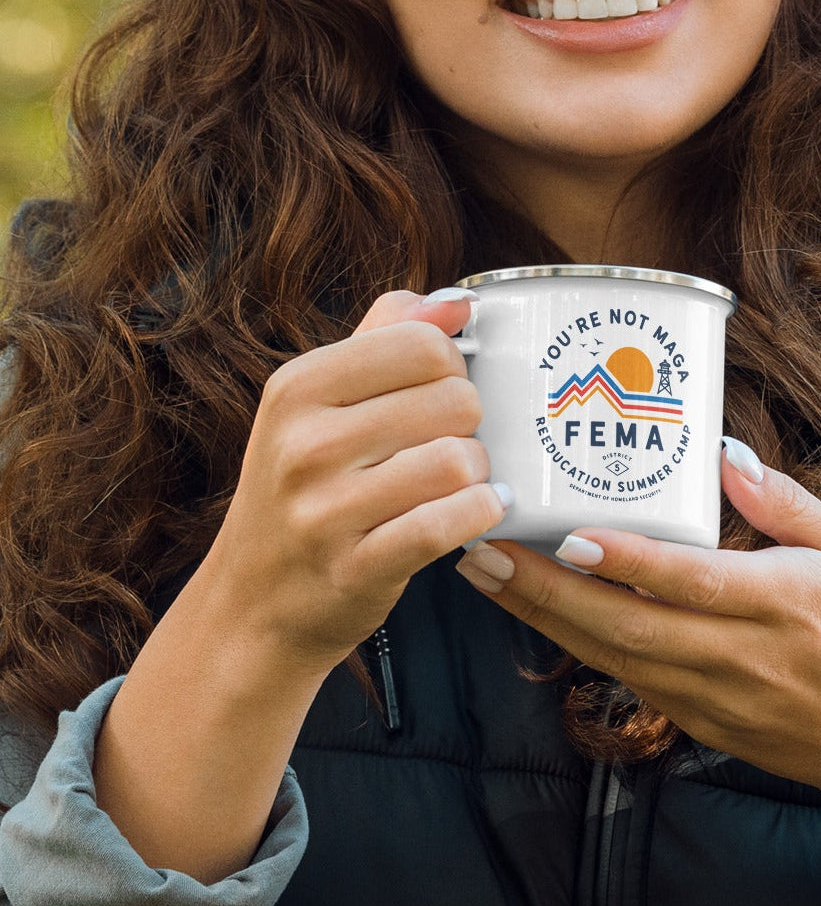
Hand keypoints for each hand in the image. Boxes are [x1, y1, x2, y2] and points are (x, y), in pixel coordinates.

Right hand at [200, 288, 508, 674]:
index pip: (422, 344)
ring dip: (478, 473)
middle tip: (450, 443)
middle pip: (453, 399)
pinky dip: (480, 514)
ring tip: (462, 482)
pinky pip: (449, 523)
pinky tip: (478, 511)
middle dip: (470, 423)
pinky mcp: (357, 568)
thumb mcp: (317, 405)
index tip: (440, 392)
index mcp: (297, 388)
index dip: (453, 367)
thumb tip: (456, 301)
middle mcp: (304, 444)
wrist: (255, 604)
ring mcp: (325, 511)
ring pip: (457, 460)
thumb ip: (385, 338)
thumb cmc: (303, 492)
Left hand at [455, 437, 820, 802]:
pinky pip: (628, 679)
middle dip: (547, 590)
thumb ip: (788, 503)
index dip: (628, 561)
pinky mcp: (698, 724)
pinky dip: (577, 644)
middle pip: (628, 626)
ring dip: (544, 617)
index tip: (568, 533)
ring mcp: (714, 699)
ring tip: (487, 573)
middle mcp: (741, 657)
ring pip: (613, 657)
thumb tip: (723, 455)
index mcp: (785, 605)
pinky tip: (537, 610)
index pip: (692, 582)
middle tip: (484, 548)